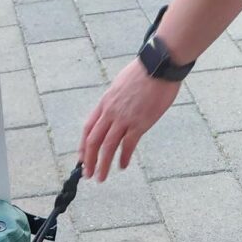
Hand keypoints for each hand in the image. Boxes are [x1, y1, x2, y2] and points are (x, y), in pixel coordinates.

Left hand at [79, 58, 180, 181]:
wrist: (160, 64)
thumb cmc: (144, 72)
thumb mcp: (120, 85)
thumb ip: (115, 101)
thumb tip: (114, 111)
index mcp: (105, 103)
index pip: (88, 128)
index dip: (83, 146)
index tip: (81, 158)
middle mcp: (110, 112)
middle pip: (93, 141)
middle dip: (88, 160)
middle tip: (87, 174)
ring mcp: (124, 118)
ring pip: (107, 146)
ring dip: (102, 164)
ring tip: (100, 177)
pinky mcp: (139, 122)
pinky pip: (128, 145)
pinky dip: (124, 157)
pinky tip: (122, 165)